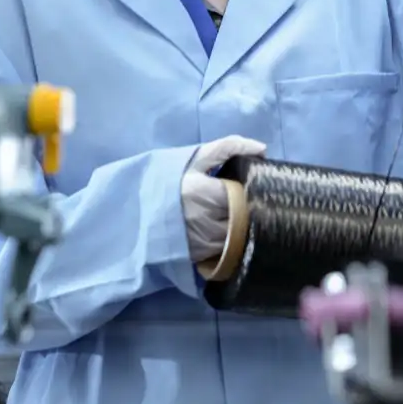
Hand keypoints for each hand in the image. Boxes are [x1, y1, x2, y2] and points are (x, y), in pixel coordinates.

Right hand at [180, 135, 266, 263]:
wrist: (140, 211)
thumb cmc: (172, 182)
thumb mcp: (195, 160)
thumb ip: (228, 148)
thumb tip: (262, 148)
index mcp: (210, 194)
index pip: (248, 196)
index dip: (255, 191)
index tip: (257, 186)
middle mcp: (209, 221)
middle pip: (246, 218)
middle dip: (251, 210)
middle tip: (251, 201)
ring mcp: (206, 242)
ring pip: (240, 236)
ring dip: (243, 226)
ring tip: (239, 214)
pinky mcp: (202, 256)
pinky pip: (229, 248)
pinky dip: (233, 240)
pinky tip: (228, 230)